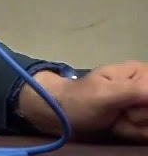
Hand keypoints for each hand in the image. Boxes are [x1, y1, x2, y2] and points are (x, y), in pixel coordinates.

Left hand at [18, 62, 147, 141]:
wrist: (65, 113)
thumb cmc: (81, 100)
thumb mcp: (106, 94)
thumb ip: (134, 91)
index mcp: (140, 72)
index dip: (145, 106)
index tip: (129, 108)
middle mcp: (145, 86)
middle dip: (140, 119)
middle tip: (119, 114)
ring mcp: (143, 103)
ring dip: (136, 128)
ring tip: (117, 119)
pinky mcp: (141, 118)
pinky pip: (145, 132)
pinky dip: (133, 133)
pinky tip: (118, 125)